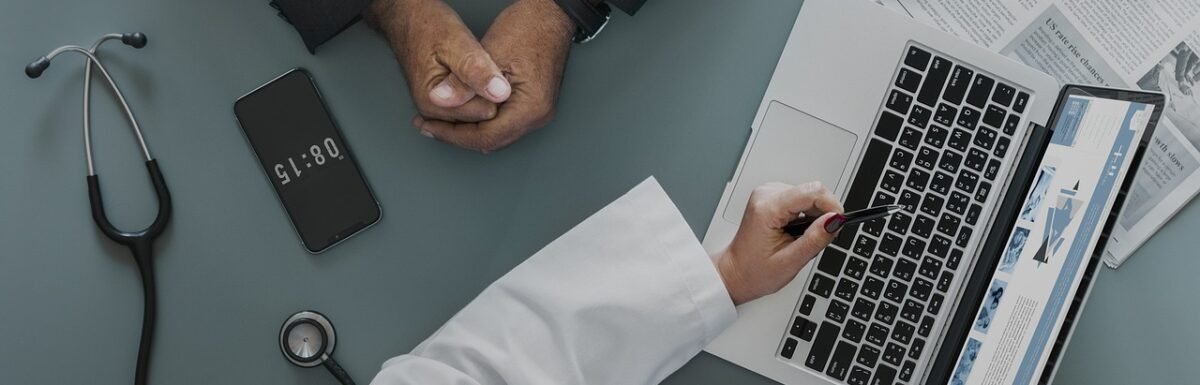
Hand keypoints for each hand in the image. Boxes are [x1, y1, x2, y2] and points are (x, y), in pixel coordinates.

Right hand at [367, 0, 512, 122]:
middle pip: (482, 117)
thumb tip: (499, 93)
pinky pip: (470, 109)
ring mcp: (436, 111)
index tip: (487, 69)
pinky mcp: (441, 106)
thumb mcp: (457, 42)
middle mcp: (433, 113)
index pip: (486, 112)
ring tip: (472, 71)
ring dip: (481, 94)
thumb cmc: (427, 27)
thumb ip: (476, 69)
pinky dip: (475, 95)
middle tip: (479, 68)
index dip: (494, 90)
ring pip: (478, 114)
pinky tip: (469, 79)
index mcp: (435, 103)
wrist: (408, 20)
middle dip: (488, 95)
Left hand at [414, 0, 574, 152]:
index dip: (452, 134)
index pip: (485, 138)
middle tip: (429, 125)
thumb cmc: (528, 28)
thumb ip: (463, 83)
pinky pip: (503, 123)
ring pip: (496, 134)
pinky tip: (463, 110)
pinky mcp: (534, 104)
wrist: (550, 15)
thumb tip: (440, 101)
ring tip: (441, 119)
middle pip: (491, 141)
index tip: (430, 126)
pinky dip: (481, 120)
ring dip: (468, 129)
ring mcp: (538, 112)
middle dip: (457, 135)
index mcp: (531, 108)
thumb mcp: (489, 55)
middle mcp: (538, 116)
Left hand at [713, 182, 844, 305]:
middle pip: (812, 191)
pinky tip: (795, 231)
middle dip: (822, 215)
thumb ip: (815, 239)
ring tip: (800, 238)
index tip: (838, 224)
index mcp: (767, 209)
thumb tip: (835, 220)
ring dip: (813, 216)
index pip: (812, 191)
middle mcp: (766, 195)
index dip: (832, 206)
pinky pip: (801, 199)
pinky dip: (805, 215)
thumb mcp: (790, 262)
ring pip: (809, 195)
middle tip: (816, 239)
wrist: (735, 273)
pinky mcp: (772, 197)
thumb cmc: (754, 271)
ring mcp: (768, 194)